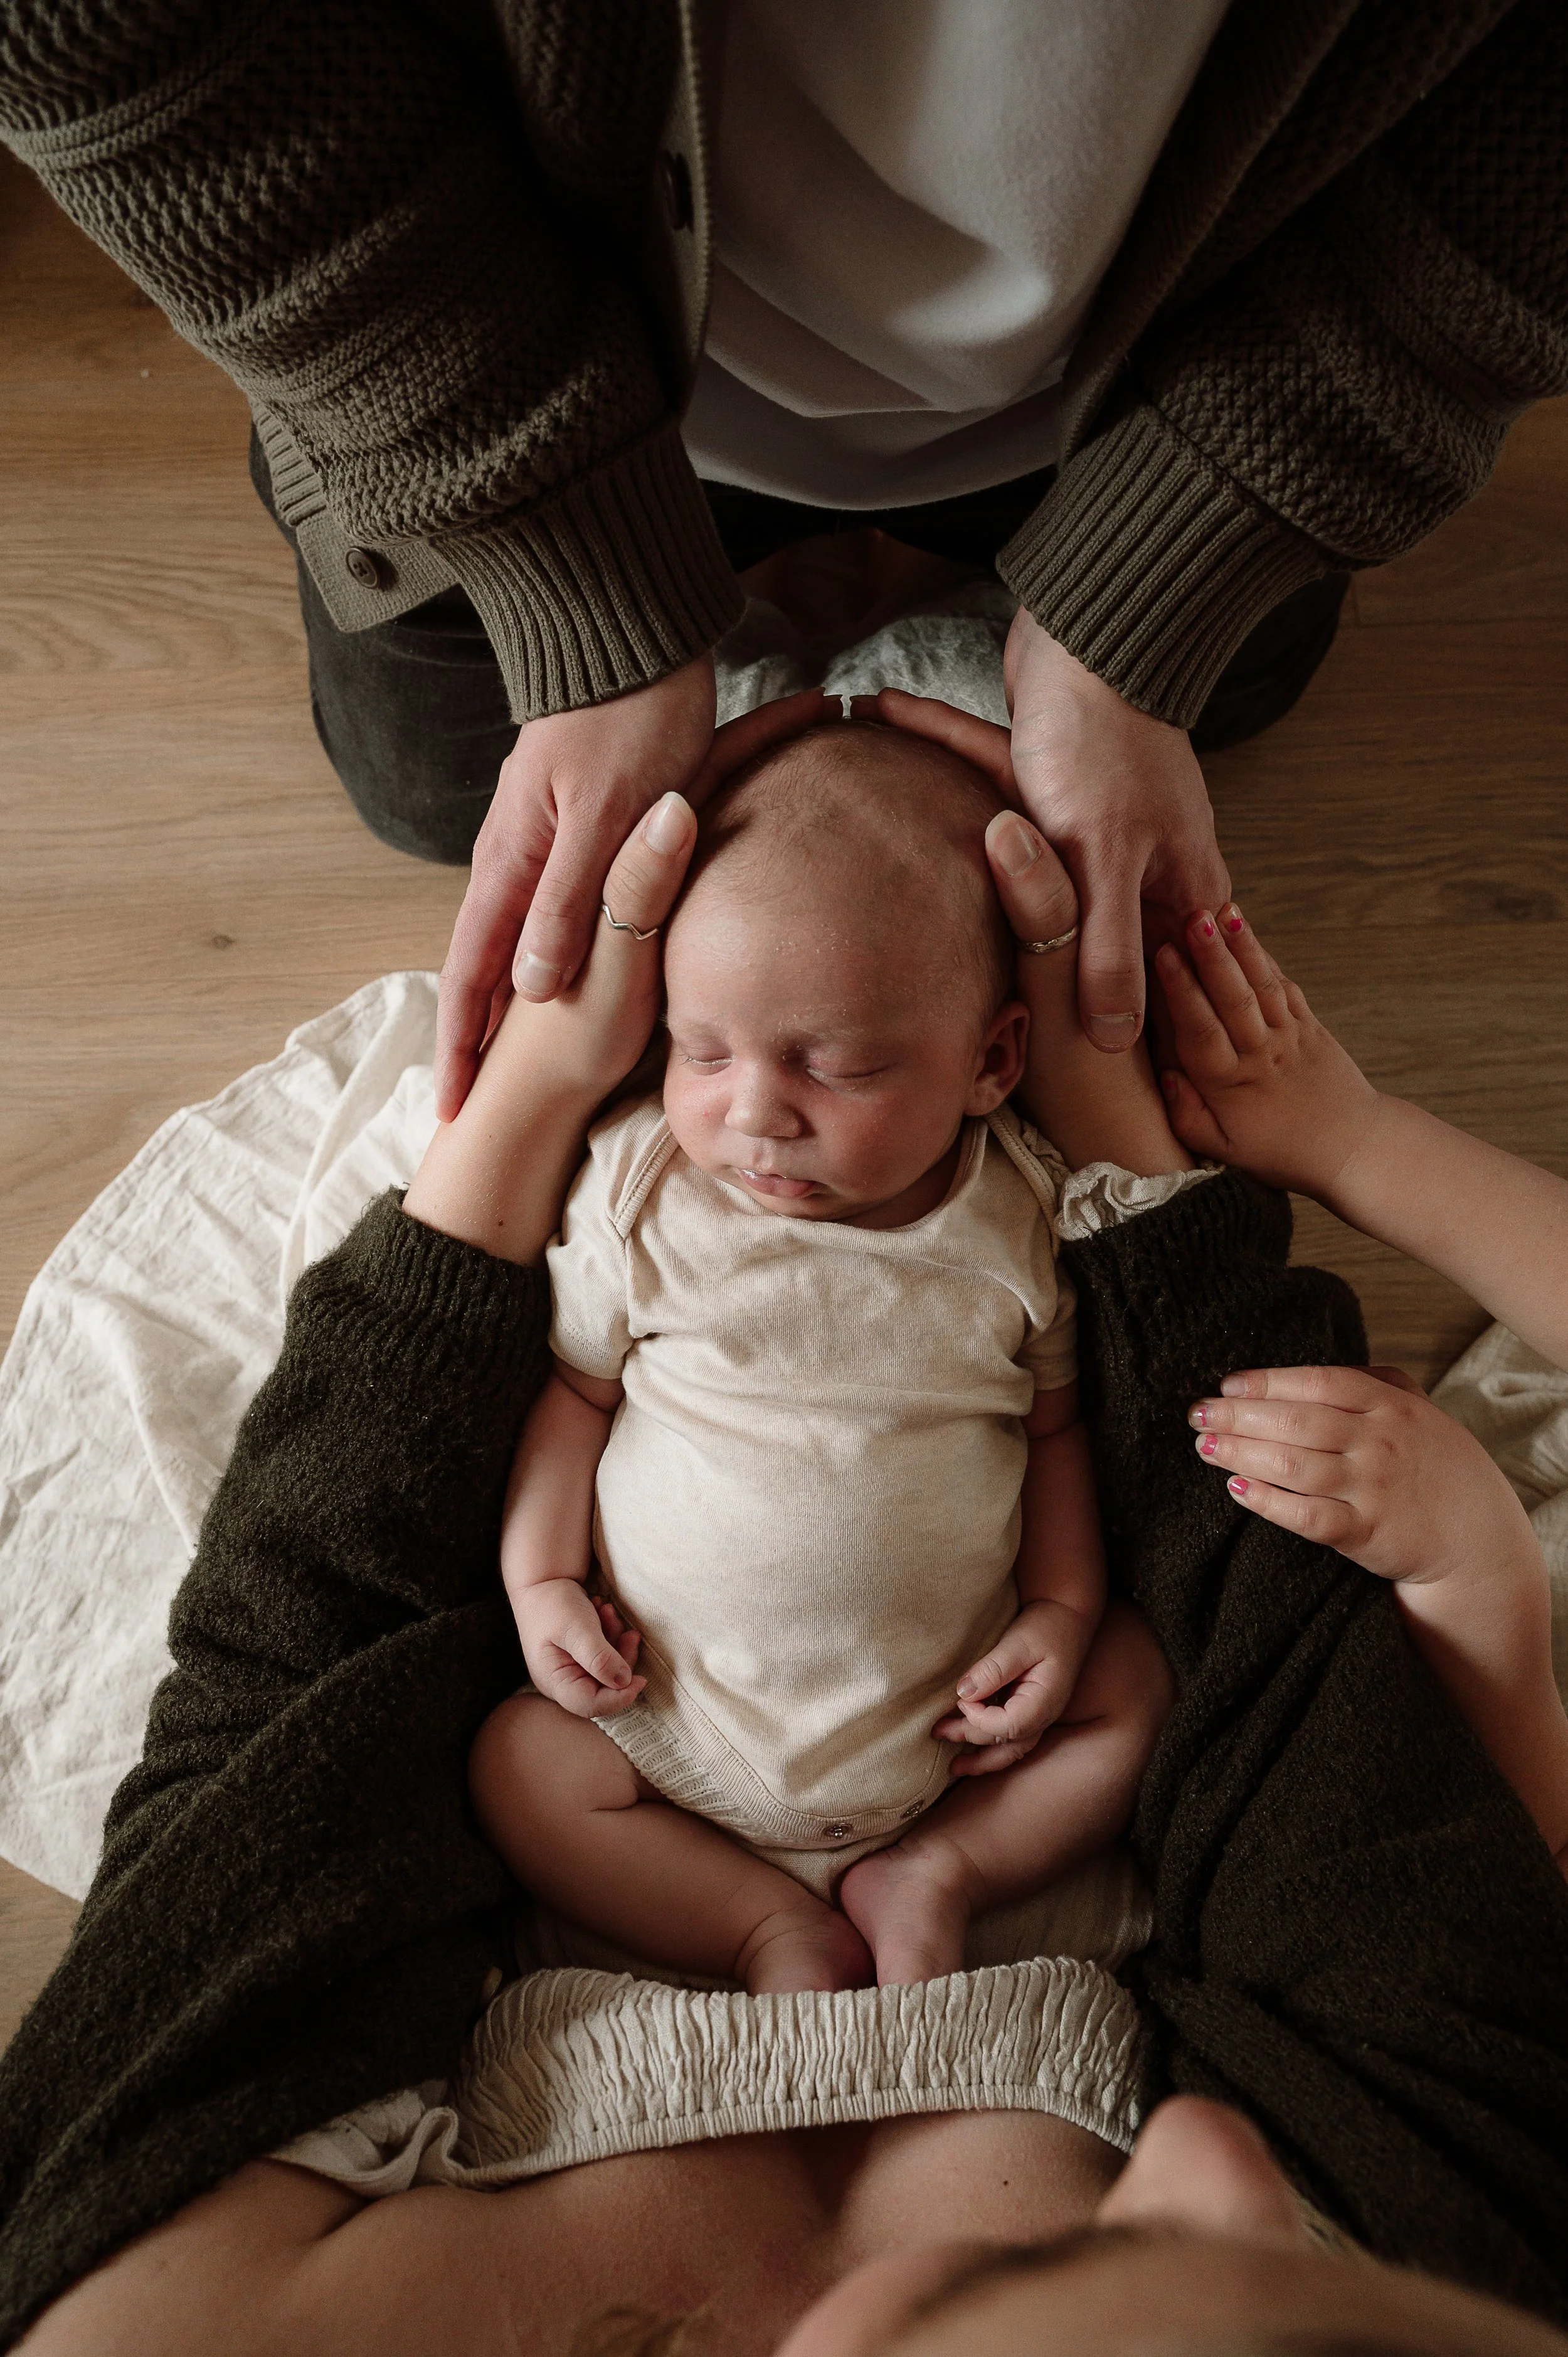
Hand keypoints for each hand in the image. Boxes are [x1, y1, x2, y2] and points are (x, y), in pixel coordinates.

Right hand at [435, 654, 716, 1119]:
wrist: (625, 625)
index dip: (462, 1044)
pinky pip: (548, 901)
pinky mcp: (573, 815)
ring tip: (495, 1051)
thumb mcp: (607, 822)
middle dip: (469, 1032)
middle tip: (460, 1097)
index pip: (474, 975)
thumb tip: (527, 984)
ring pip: (511, 932)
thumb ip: (574, 900)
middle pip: (482, 960)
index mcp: (515, 864)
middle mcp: (515, 854)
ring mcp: (540, 834)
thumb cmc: (631, 720)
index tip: (450, 1107)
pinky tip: (550, 961)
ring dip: (500, 992)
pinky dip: (537, 946)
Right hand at [514, 1581, 645, 1718]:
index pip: (590, 1705)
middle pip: (605, 1688)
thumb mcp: (576, 1628)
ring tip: (608, 1612)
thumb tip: (624, 1682)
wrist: (543, 1580)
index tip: (640, 1679)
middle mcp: (564, 1682)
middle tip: (628, 1633)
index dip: (619, 1697)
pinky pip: (608, 1657)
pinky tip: (604, 1613)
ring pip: (610, 1671)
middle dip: (621, 1660)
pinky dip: (612, 1637)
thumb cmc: (552, 1603)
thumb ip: (599, 1657)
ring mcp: (574, 1670)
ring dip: (617, 1643)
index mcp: (555, 1681)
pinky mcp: (584, 1658)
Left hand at [933, 1601, 1090, 1776]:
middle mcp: (1043, 1716)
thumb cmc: (1046, 1626)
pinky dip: (991, 1749)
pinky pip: (1011, 1741)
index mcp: (1044, 1701)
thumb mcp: (1019, 1642)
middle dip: (969, 1738)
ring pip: (1010, 1752)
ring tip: (952, 1768)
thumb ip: (993, 1669)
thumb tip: (963, 1693)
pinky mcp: (1030, 1712)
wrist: (1067, 1616)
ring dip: (981, 1760)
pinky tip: (971, 1749)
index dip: (979, 1718)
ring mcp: (1039, 1717)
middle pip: (1004, 1742)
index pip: (1008, 1726)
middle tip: (936, 1731)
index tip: (960, 1699)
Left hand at [1004, 608, 1229, 1051]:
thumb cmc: (1102, 740)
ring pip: (1058, 914)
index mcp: (1180, 895)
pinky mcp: (1061, 812)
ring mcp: (1106, 846)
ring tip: (960, 993)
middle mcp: (1149, 876)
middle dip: (1057, 1004)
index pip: (1166, 994)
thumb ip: (1111, 947)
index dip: (1135, 1045)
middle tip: (1003, 1059)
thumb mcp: (1104, 858)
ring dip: (1018, 941)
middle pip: (1104, 958)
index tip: (1083, 1094)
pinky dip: (989, 878)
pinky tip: (956, 901)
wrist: (1089, 632)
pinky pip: (1024, 864)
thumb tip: (1116, 1039)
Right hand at [1153, 904, 1379, 1198]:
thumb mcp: (1223, 1151)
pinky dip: (1266, 958)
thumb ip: (1187, 1116)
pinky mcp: (1311, 1027)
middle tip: (1192, 915)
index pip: (1200, 1029)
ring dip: (1241, 945)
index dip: (1181, 990)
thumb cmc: (1280, 1153)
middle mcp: (1260, 1054)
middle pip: (1232, 997)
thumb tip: (1164, 1076)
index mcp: (1231, 1084)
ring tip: (1223, 910)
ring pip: (1261, 984)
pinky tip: (1248, 934)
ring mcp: (1289, 1036)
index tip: (1163, 954)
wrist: (1352, 1149)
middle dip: (1211, 953)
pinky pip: (1285, 987)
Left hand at [1187, 1363, 1541, 1591]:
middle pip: (1296, 1421)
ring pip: (1294, 1465)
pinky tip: (1238, 1491)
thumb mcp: (1418, 1411)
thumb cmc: (1435, 1466)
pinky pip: (1308, 1516)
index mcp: (1391, 1405)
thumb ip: (1371, 1383)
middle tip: (1197, 1414)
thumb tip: (1302, 1373)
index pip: (1318, 1382)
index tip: (1228, 1385)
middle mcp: (1381, 1441)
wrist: (1477, 1538)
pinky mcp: (1367, 1533)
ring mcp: (1374, 1488)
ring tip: (1205, 1447)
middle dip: (1239, 1415)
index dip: (1267, 1381)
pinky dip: (1269, 1503)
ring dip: (1242, 1454)